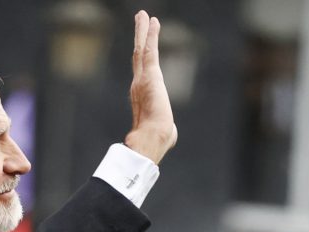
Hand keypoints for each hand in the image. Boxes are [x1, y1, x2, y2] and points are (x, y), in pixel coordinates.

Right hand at [124, 11, 177, 163]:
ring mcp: (142, 79)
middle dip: (140, 37)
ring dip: (143, 31)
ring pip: (141, 49)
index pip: (142, 71)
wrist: (151, 140)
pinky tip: (152, 21)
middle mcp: (139, 84)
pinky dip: (150, 35)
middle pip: (138, 55)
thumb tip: (170, 136)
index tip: (142, 44)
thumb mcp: (164, 131)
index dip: (142, 56)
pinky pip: (149, 50)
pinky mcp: (150, 75)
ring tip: (143, 14)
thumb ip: (166, 127)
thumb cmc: (158, 140)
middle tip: (140, 20)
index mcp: (142, 95)